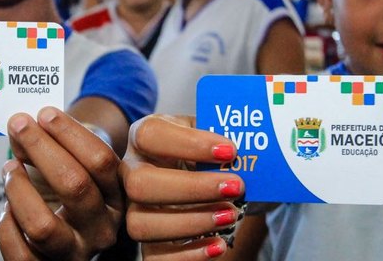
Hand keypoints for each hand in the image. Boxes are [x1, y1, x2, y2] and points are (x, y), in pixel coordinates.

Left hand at [0, 107, 122, 260]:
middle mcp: (102, 227)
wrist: (75, 238)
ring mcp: (76, 252)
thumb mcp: (76, 166)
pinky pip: (19, 253)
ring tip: (9, 167)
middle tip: (20, 124)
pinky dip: (6, 226)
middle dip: (42, 148)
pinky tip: (6, 209)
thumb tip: (19, 127)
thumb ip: (50, 144)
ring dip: (19, 189)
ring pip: (42, 226)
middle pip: (75, 185)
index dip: (70, 133)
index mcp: (118, 196)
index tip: (45, 113)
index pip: (101, 160)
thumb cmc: (74, 191)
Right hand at [120, 115, 243, 259]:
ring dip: (192, 222)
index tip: (230, 151)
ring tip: (231, 215)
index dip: (188, 143)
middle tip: (236, 187)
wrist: (206, 181)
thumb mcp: (211, 136)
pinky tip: (218, 245)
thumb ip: (224, 135)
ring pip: (141, 223)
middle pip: (140, 183)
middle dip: (192, 188)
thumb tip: (251, 146)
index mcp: (145, 137)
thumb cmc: (206, 154)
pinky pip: (154, 257)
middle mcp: (132, 172)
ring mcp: (135, 209)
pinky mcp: (146, 243)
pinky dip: (190, 255)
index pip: (150, 135)